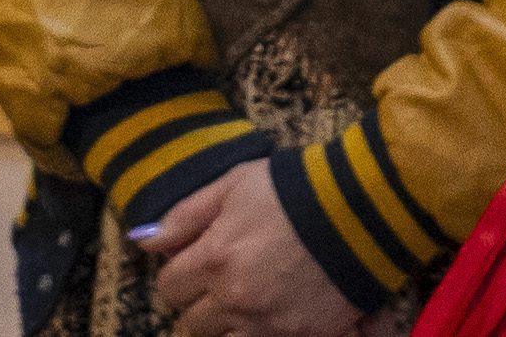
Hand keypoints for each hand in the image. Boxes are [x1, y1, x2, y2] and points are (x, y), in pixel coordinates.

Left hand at [137, 159, 366, 336]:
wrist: (362, 206)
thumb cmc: (295, 188)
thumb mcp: (233, 185)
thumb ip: (184, 216)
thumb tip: (144, 241)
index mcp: (214, 259)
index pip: (171, 287)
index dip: (181, 274)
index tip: (196, 263)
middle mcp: (237, 300)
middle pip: (194, 324)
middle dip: (203, 304)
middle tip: (225, 281)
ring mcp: (270, 325)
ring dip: (233, 325)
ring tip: (253, 299)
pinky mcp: (304, 336)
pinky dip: (270, 332)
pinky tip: (281, 311)